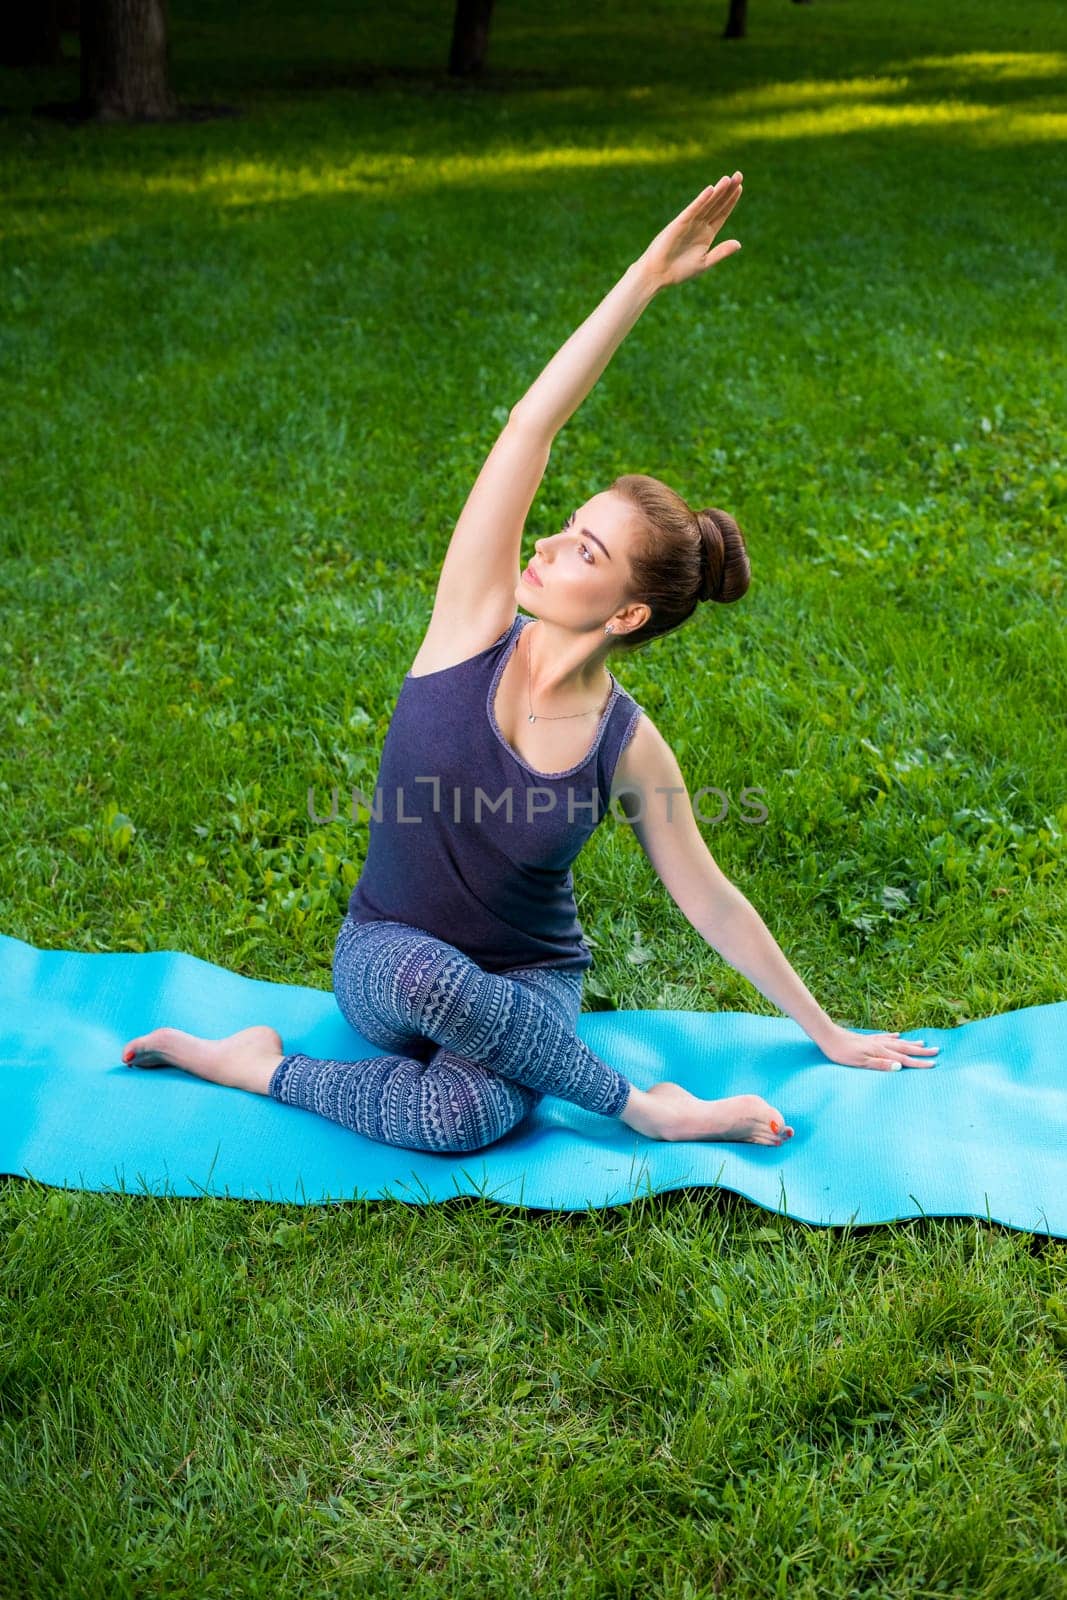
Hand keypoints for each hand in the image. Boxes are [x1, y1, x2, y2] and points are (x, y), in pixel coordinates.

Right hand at [637, 173, 743, 290]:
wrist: (658, 274)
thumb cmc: (680, 271)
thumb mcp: (704, 262)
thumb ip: (721, 252)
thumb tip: (739, 244)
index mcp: (707, 234)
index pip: (722, 213)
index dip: (731, 201)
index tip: (740, 187)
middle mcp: (699, 225)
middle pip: (717, 204)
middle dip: (728, 190)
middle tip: (739, 174)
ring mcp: (690, 222)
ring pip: (707, 204)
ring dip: (717, 191)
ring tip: (728, 178)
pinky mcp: (680, 223)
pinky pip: (693, 209)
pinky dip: (702, 200)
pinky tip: (710, 190)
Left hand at [816, 1023, 939, 1070]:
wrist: (828, 1036)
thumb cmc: (842, 1053)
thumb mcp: (860, 1062)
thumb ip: (880, 1065)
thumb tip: (900, 1067)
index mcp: (881, 1052)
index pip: (904, 1059)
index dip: (919, 1062)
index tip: (934, 1064)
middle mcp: (880, 1045)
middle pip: (904, 1048)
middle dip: (921, 1051)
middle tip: (936, 1051)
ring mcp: (874, 1040)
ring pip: (897, 1042)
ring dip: (910, 1043)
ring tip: (923, 1043)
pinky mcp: (867, 1038)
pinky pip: (884, 1037)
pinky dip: (893, 1037)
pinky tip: (897, 1035)